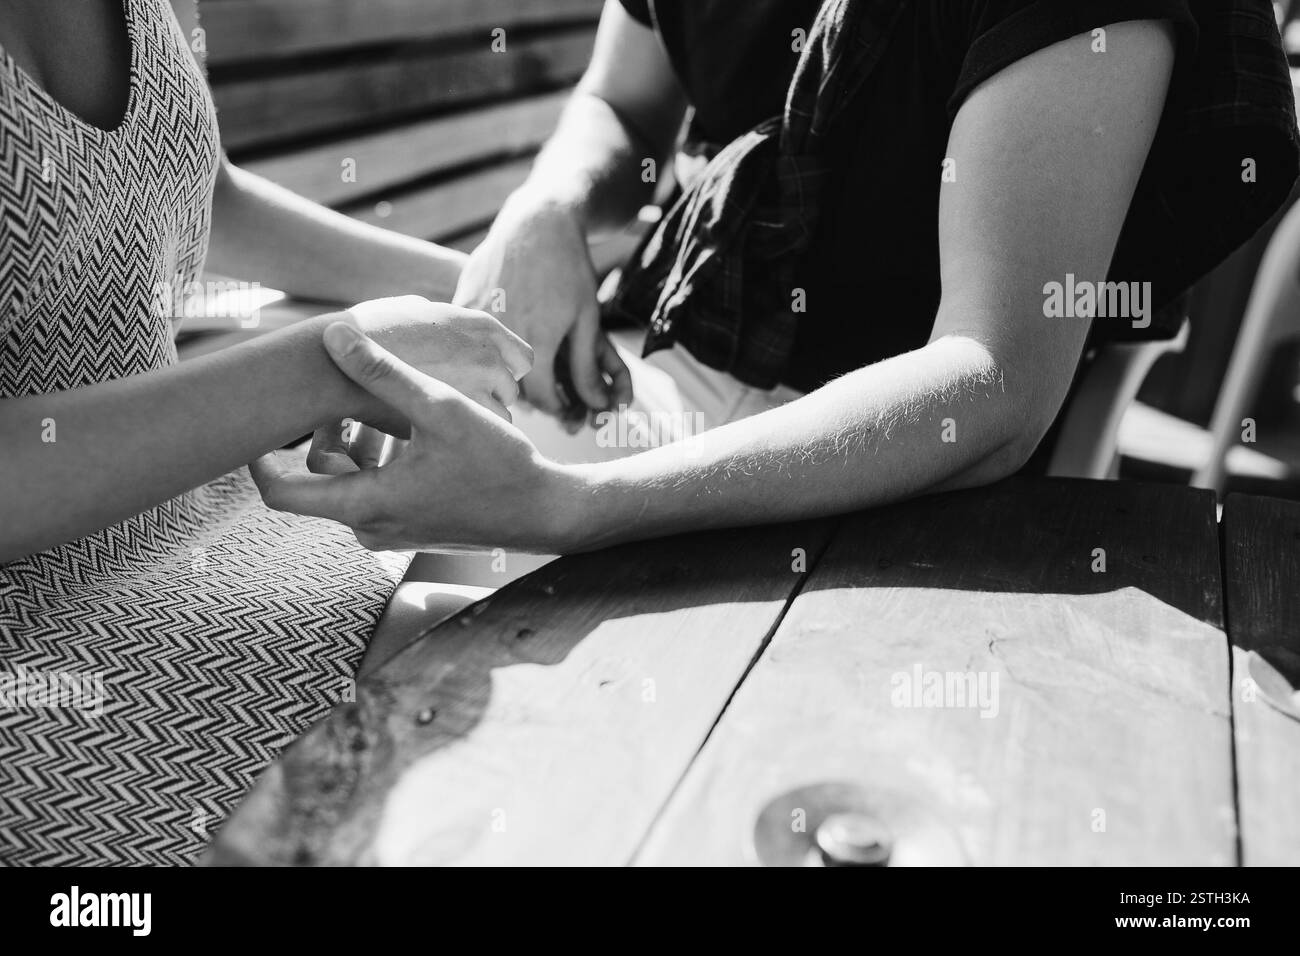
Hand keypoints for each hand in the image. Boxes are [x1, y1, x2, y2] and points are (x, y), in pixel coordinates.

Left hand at [253, 322, 583, 551]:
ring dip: (360, 443)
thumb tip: (333, 335)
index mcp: (364, 504)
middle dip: (328, 432)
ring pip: (350, 482)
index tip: (260, 422)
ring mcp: (391, 531)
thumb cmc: (498, 465)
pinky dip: (383, 460)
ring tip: (395, 408)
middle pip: (319, 477)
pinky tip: (417, 432)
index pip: (279, 493)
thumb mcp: (440, 409)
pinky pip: (376, 491)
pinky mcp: (412, 528)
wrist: (546, 512)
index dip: (258, 457)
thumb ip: (384, 373)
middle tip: (350, 394)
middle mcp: (369, 527)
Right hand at [343, 295, 532, 424]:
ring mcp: (482, 390)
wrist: (337, 367)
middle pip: (510, 389)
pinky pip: (480, 436)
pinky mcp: (466, 421)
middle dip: (491, 398)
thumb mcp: (407, 310)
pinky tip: (440, 438)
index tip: (485, 384)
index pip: (521, 357)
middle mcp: (489, 357)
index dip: (503, 372)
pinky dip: (463, 440)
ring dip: (478, 421)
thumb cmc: (363, 336)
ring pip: (500, 416)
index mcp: (480, 327)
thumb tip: (433, 312)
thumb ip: (433, 316)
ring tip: (446, 426)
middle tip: (459, 407)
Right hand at [453, 201, 631, 427]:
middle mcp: (500, 334)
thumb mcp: (586, 319)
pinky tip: (497, 339)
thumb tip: (596, 405)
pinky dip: (482, 348)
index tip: (564, 407)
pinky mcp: (459, 302)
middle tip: (546, 386)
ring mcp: (474, 317)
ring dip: (503, 372)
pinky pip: (468, 340)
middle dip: (531, 393)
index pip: (540, 399)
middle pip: (510, 386)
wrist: (536, 223)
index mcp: (535, 342)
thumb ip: (586, 367)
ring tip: (524, 362)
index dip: (555, 408)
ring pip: (485, 366)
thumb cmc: (568, 269)